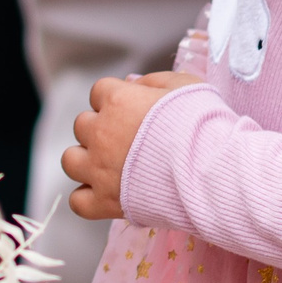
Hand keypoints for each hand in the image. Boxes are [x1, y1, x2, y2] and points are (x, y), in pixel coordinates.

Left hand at [62, 70, 201, 220]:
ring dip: (85, 161)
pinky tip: (105, 196)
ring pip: (70, 160)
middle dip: (101, 131)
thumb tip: (130, 82)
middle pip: (82, 125)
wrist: (211, 170)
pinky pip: (77, 202)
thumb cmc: (204, 124)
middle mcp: (101, 133)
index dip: (115, 101)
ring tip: (109, 167)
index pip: (98, 92)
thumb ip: (153, 81)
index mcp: (118, 101)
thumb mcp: (185, 86)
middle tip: (128, 141)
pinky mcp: (105, 202)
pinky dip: (87, 199)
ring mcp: (99, 169)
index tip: (133, 112)